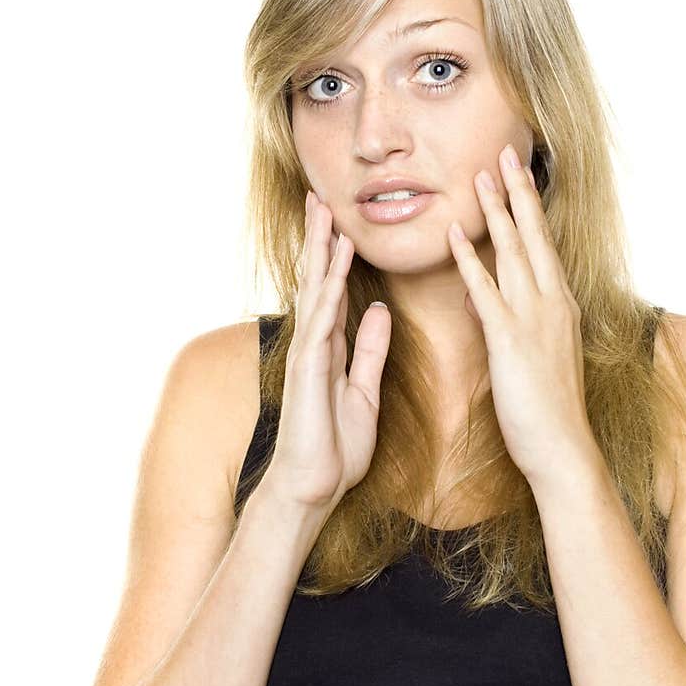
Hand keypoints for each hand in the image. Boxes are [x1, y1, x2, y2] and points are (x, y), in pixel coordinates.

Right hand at [265, 191, 391, 512]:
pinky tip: (333, 270)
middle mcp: (314, 345)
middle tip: (322, 197)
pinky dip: (326, 296)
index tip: (343, 221)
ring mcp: (307, 356)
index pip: (334, 291)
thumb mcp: (364, 392)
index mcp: (330, 349)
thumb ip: (369, 351)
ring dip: (319, 254)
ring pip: (314, 293)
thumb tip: (378, 311)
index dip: (338, 256)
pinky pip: (319, 327)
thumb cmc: (334, 448)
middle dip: (321, 240)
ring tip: (324, 214)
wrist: (313, 488)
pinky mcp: (307, 373)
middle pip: (318, 281)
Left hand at [447, 144, 596, 489]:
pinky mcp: (510, 340)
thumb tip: (483, 302)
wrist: (562, 448)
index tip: (519, 175)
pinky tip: (453, 235)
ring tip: (480, 176)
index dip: (530, 209)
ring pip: (512, 253)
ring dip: (495, 212)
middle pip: (532, 237)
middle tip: (504, 153)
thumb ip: (510, 323)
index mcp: (560, 307)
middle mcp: (552, 303)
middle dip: (517, 193)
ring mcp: (533, 319)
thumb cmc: (549, 410)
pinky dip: (468, 260)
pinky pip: (485, 291)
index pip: (543, 246)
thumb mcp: (533, 358)